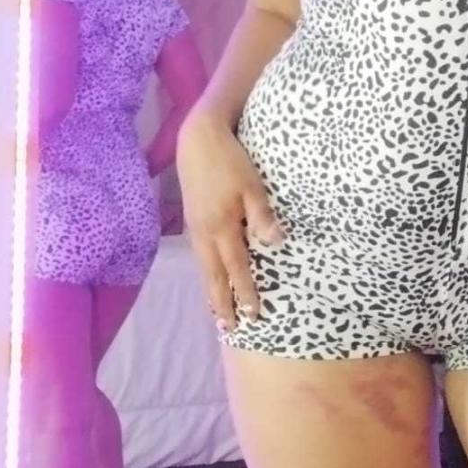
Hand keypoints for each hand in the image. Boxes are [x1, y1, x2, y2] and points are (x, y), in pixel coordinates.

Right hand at [176, 109, 284, 331]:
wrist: (198, 139)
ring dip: (210, 290)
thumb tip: (276, 243)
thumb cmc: (231, 160)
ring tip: (216, 311)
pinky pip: (198, 254)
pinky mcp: (191, 218)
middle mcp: (204, 232)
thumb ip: (262, 216)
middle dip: (221, 302)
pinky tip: (209, 276)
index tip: (252, 315)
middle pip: (214, 275)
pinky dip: (204, 272)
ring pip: (203, 266)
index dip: (245, 292)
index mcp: (222, 227)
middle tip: (228, 328)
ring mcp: (195, 226)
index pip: (236, 268)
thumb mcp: (253, 186)